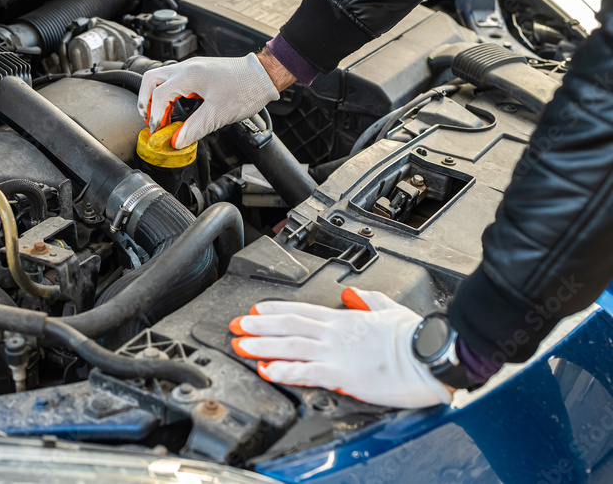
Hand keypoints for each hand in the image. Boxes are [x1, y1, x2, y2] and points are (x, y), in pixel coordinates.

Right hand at [136, 53, 283, 148]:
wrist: (263, 76)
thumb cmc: (245, 88)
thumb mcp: (217, 114)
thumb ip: (194, 129)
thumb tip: (177, 142)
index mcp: (188, 76)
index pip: (159, 96)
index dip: (154, 116)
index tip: (157, 132)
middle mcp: (187, 68)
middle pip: (151, 80)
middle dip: (146, 101)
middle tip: (150, 120)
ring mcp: (192, 68)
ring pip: (161, 78)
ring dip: (156, 96)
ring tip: (160, 116)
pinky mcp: (199, 72)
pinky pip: (174, 80)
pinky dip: (168, 94)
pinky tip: (175, 107)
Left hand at [229, 288, 453, 408]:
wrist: (432, 352)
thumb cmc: (416, 335)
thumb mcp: (389, 308)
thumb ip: (368, 300)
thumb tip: (351, 294)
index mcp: (346, 318)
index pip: (301, 310)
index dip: (275, 310)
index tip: (255, 310)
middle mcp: (335, 332)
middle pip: (288, 325)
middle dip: (258, 326)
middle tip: (236, 326)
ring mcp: (336, 352)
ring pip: (290, 345)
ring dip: (262, 345)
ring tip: (240, 345)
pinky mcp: (343, 373)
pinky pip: (306, 371)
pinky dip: (284, 370)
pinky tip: (266, 370)